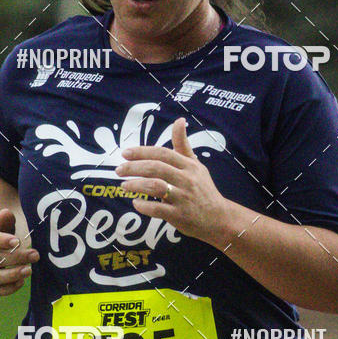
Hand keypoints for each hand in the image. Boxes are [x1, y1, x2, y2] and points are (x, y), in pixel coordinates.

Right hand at [0, 208, 38, 296]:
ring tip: (29, 270)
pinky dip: (8, 289)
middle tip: (35, 255)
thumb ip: (5, 219)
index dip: (0, 240)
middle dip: (15, 258)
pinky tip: (22, 281)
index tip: (18, 241)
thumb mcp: (0, 221)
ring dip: (12, 276)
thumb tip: (6, 213)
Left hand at [115, 117, 229, 243]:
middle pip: (156, 168)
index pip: (163, 154)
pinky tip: (136, 202)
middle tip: (118, 169)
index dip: (142, 152)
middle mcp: (187, 180)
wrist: (219, 218)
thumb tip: (179, 120)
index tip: (125, 153)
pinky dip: (144, 206)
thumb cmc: (202, 189)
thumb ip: (182, 144)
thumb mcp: (195, 165)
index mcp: (189, 166)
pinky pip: (158, 209)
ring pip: (155, 186)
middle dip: (134, 167)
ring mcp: (183, 198)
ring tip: (124, 185)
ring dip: (136, 185)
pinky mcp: (180, 216)